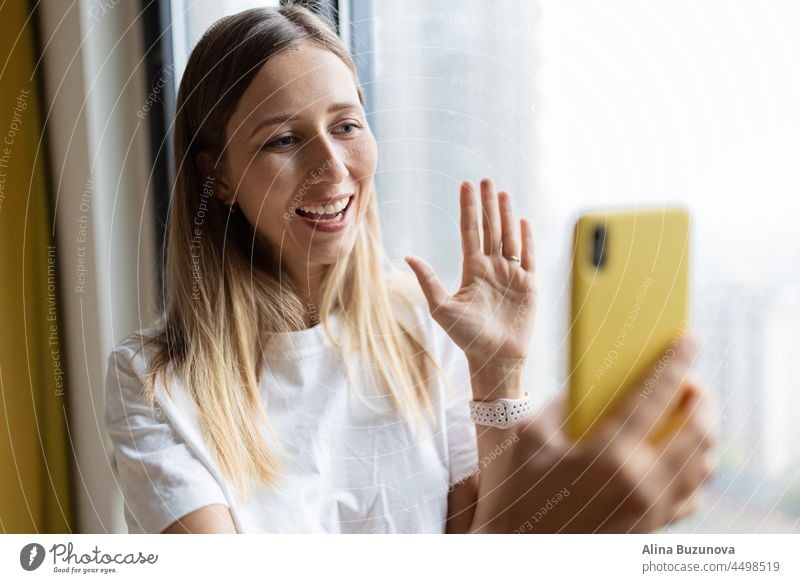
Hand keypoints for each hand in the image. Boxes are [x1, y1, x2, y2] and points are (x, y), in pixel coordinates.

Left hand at [404, 178, 535, 364]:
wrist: (496, 358)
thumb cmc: (467, 337)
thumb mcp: (442, 308)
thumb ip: (427, 281)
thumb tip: (408, 256)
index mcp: (473, 271)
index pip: (470, 231)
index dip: (469, 208)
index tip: (466, 186)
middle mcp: (492, 269)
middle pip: (491, 229)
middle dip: (488, 204)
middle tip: (486, 180)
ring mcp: (512, 276)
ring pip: (509, 238)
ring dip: (506, 215)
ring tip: (503, 193)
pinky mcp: (529, 286)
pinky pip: (529, 257)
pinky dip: (527, 239)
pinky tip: (522, 221)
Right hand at [475, 336, 718, 532]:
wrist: (511, 549)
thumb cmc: (514, 490)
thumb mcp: (527, 435)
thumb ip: (562, 403)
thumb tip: (590, 383)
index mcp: (609, 456)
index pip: (656, 396)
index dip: (676, 362)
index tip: (690, 339)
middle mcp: (640, 486)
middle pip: (698, 432)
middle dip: (703, 399)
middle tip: (691, 382)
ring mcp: (649, 512)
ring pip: (702, 466)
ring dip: (703, 433)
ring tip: (689, 414)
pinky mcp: (648, 529)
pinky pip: (691, 496)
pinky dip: (694, 470)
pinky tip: (677, 457)